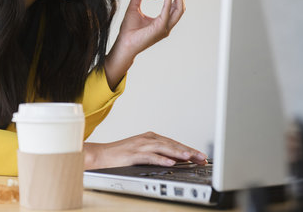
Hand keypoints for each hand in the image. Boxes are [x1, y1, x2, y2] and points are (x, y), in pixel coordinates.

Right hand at [84, 131, 206, 169]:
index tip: (202, 157)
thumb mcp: (142, 153)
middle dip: (188, 151)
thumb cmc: (120, 155)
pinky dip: (161, 159)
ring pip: (163, 148)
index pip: (174, 143)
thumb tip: (176, 162)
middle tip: (202, 158)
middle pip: (172, 144)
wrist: (100, 155)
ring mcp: (140, 146)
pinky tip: (170, 163)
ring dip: (177, 153)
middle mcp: (147, 139)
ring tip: (190, 158)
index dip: (189, 150)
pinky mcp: (132, 154)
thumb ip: (157, 155)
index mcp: (150, 138)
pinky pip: (149, 157)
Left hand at [104, 0, 185, 88]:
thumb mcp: (133, 7)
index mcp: (162, 22)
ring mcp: (165, 28)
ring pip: (179, 9)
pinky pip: (168, 11)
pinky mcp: (161, 28)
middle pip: (180, 7)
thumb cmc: (128, 29)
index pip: (174, 7)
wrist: (123, 43)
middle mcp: (167, 25)